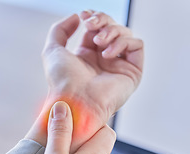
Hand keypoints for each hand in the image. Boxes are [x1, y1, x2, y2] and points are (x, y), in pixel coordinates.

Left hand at [26, 11, 142, 151]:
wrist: (74, 101)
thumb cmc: (62, 82)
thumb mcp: (52, 50)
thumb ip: (60, 29)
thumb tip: (78, 17)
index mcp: (88, 55)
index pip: (98, 27)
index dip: (93, 17)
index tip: (84, 16)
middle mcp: (105, 60)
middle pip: (113, 27)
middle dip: (102, 20)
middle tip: (90, 25)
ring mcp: (119, 65)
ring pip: (126, 34)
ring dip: (112, 31)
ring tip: (99, 42)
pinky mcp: (133, 72)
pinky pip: (137, 45)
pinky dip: (124, 42)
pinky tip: (107, 54)